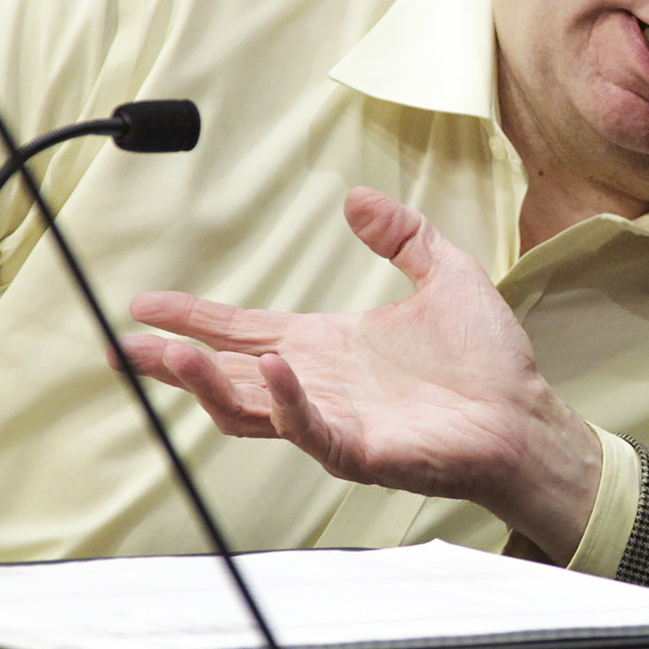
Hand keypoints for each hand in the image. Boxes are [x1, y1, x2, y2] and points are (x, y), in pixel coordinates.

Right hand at [119, 186, 602, 561]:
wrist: (527, 417)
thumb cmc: (488, 361)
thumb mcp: (445, 273)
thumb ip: (402, 235)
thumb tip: (356, 198)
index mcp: (327, 346)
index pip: (243, 331)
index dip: (194, 317)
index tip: (144, 302)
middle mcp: (318, 385)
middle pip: (225, 375)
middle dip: (171, 362)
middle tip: (121, 347)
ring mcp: (334, 421)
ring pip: (249, 409)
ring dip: (205, 385)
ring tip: (166, 357)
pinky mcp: (361, 450)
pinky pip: (311, 430)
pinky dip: (286, 403)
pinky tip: (270, 370)